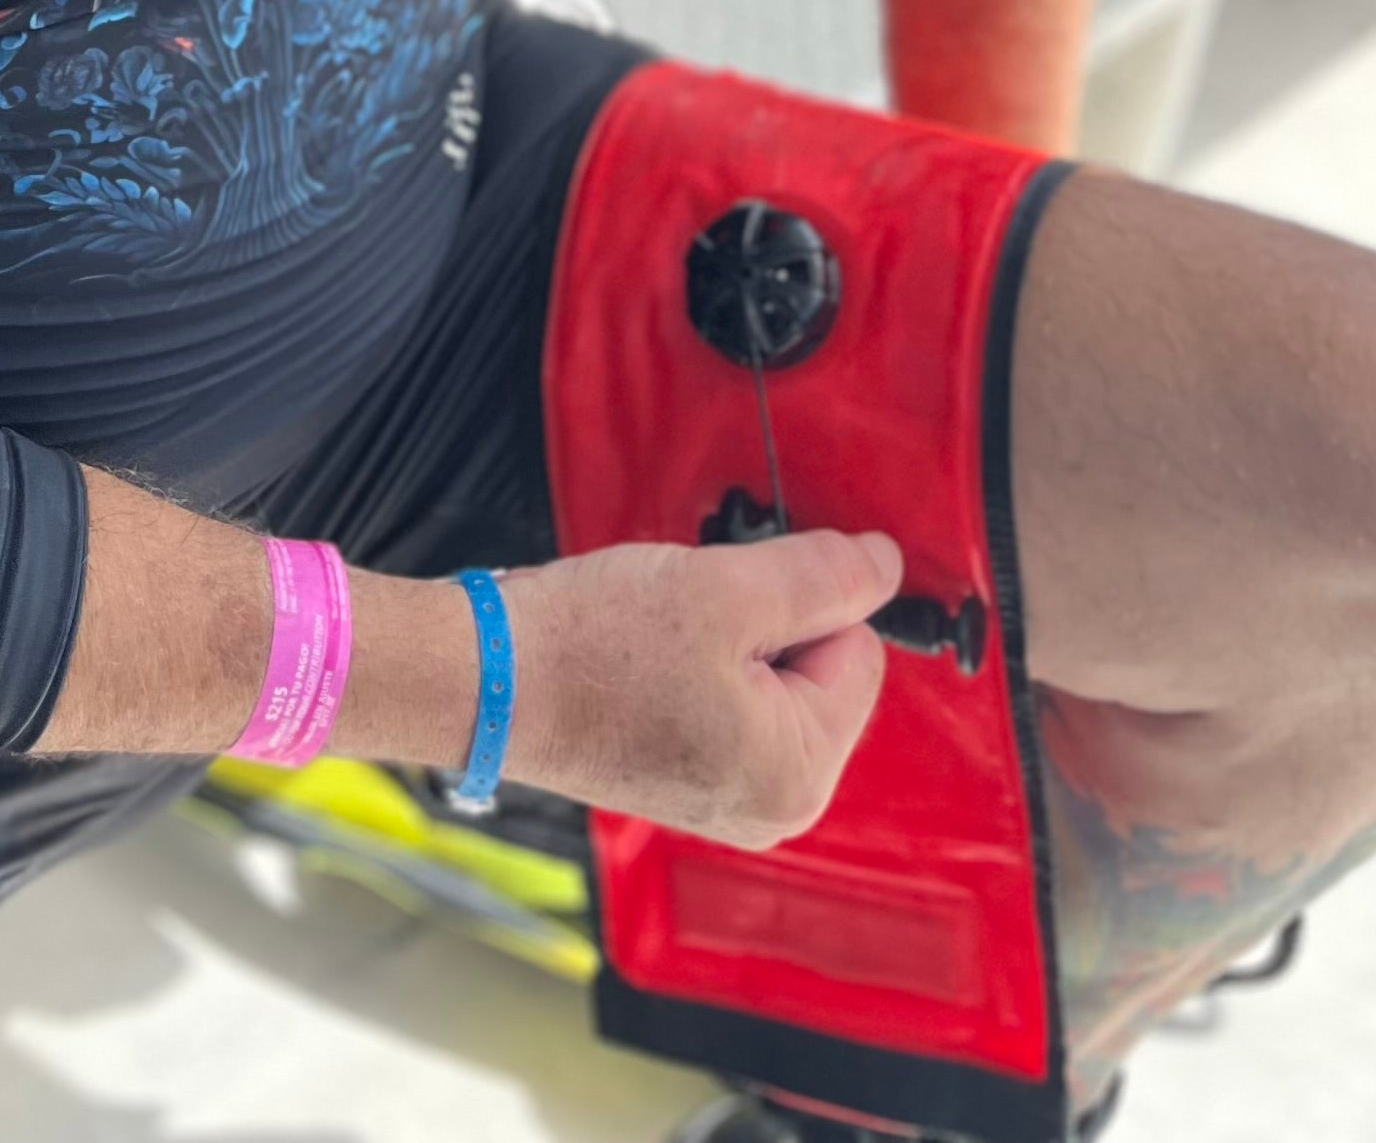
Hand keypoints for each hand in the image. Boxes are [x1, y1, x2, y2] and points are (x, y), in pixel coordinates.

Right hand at [496, 528, 901, 845]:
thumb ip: (821, 576)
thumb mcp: (726, 590)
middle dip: (766, 626)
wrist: (488, 678)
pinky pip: (729, 702)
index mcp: (798, 778)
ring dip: (729, 641)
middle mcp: (772, 810)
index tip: (730, 599)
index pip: (858, 651)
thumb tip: (887, 565)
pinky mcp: (685, 782)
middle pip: (819, 671)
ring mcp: (725, 802)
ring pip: (771, 680)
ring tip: (664, 640)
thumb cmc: (595, 646)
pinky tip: (648, 660)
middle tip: (693, 619)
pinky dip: (699, 666)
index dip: (799, 603)